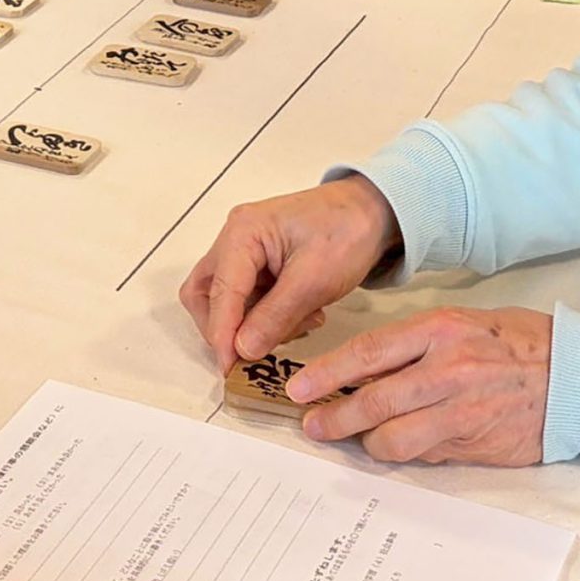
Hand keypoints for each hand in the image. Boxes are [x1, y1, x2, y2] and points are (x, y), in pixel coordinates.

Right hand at [179, 177, 399, 369]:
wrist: (374, 212)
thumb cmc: (347, 233)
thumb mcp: (314, 280)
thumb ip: (275, 317)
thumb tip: (242, 350)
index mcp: (243, 233)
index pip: (219, 292)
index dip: (221, 334)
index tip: (229, 368)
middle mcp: (235, 239)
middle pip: (205, 294)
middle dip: (226, 328)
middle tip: (256, 351)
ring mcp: (246, 251)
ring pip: (226, 300)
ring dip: (252, 324)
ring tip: (297, 324)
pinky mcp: (260, 263)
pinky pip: (249, 299)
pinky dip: (268, 316)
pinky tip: (303, 314)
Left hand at [290, 306, 552, 466]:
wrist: (576, 376)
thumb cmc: (517, 343)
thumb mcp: (464, 324)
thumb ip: (415, 346)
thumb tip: (365, 374)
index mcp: (439, 330)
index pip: (367, 353)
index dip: (326, 373)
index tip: (298, 389)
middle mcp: (447, 369)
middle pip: (372, 401)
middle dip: (334, 418)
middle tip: (312, 427)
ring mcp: (462, 411)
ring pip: (393, 439)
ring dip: (368, 443)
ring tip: (360, 439)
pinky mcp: (474, 443)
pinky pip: (424, 455)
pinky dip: (407, 452)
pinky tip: (404, 444)